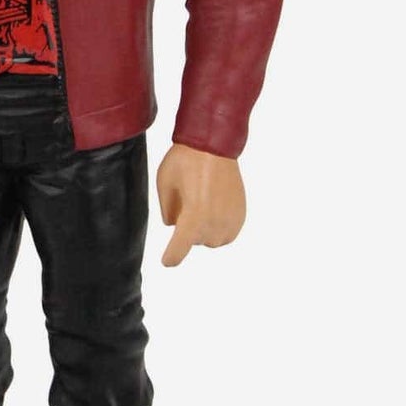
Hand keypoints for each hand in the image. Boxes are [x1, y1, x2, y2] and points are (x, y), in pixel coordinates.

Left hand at [157, 143, 246, 266]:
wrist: (214, 145)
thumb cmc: (186, 161)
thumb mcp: (165, 184)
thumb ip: (167, 212)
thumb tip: (175, 225)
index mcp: (194, 216)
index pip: (179, 249)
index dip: (171, 257)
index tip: (167, 261)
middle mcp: (215, 222)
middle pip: (195, 241)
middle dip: (188, 228)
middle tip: (187, 201)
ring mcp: (231, 219)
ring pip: (212, 239)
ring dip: (204, 230)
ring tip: (201, 202)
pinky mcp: (240, 215)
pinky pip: (227, 233)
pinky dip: (218, 225)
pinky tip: (213, 206)